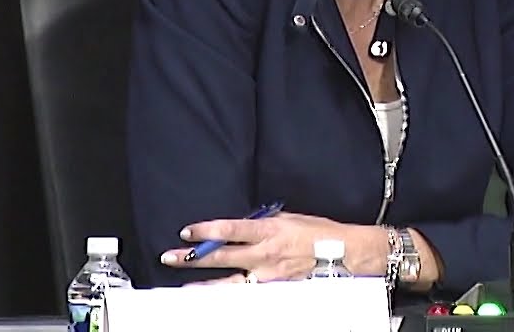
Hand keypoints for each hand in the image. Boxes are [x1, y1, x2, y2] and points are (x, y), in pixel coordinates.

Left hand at [159, 212, 387, 283]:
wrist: (342, 253)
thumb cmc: (318, 232)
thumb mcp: (288, 217)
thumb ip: (262, 221)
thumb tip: (241, 224)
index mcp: (268, 229)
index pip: (230, 229)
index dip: (206, 231)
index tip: (188, 231)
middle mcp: (265, 252)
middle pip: (222, 255)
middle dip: (194, 256)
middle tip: (171, 256)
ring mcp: (268, 274)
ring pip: (230, 280)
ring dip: (205, 282)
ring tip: (184, 284)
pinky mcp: (274, 287)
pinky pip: (246, 291)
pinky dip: (229, 293)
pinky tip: (215, 296)